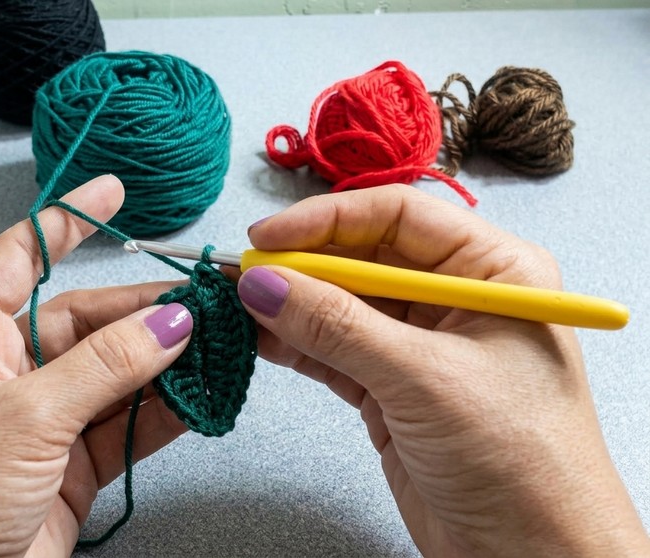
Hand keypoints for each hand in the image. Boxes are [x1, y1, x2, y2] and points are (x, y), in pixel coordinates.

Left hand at [0, 175, 190, 556]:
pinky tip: (201, 394)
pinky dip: (164, 410)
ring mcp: (43, 415)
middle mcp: (6, 367)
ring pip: (115, 371)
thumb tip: (172, 322)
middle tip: (205, 301)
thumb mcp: (27, 416)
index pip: (22, 255)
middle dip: (144, 309)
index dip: (68, 217)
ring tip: (218, 343)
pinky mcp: (72, 461)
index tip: (114, 189)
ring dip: (163, 360)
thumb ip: (105, 366)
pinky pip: (127, 421)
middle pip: (86, 318)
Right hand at [238, 185, 649, 555]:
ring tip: (236, 304)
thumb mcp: (425, 377)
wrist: (531, 556)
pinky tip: (257, 336)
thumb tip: (264, 284)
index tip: (269, 237)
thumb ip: (337, 326)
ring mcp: (420, 344)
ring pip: (341, 304)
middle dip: (301, 264)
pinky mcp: (391, 387)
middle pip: (363, 257)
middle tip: (242, 273)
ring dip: (289, 304)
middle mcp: (456, 298)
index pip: (399, 215)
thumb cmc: (520, 461)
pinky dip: (293, 343)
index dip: (328, 219)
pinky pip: (332, 349)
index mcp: (492, 270)